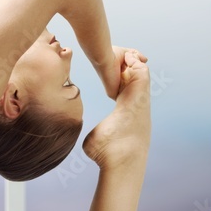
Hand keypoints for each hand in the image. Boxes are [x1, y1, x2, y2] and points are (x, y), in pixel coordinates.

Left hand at [83, 50, 150, 169]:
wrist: (120, 160)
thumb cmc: (106, 154)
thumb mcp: (92, 139)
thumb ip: (84, 132)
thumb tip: (69, 135)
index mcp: (125, 110)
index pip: (123, 87)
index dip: (116, 76)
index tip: (103, 67)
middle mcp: (136, 103)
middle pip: (133, 75)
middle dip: (123, 63)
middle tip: (109, 54)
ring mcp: (140, 100)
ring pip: (139, 70)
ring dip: (129, 59)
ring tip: (116, 51)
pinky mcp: (141, 96)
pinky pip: (142, 70)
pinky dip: (134, 60)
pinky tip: (122, 55)